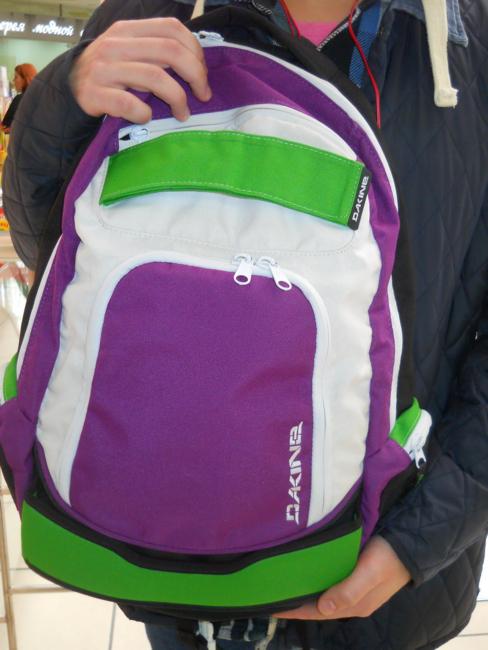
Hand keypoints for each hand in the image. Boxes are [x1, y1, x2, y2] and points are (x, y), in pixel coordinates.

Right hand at [70, 18, 211, 122]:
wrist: (70, 89)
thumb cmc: (109, 73)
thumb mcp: (129, 51)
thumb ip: (156, 50)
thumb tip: (196, 63)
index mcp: (128, 30)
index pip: (172, 29)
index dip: (195, 51)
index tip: (202, 74)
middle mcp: (116, 45)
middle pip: (169, 52)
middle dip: (195, 75)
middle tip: (203, 95)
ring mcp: (104, 69)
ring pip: (155, 77)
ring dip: (177, 99)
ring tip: (183, 114)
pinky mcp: (96, 94)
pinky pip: (130, 104)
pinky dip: (144, 113)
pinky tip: (146, 117)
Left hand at [274, 536, 410, 619]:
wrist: (414, 543)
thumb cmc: (390, 557)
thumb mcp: (371, 572)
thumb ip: (349, 590)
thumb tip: (323, 608)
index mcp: (355, 604)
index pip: (316, 611)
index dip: (293, 609)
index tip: (269, 604)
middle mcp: (352, 600)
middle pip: (316, 604)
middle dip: (294, 600)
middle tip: (269, 591)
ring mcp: (354, 588)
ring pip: (322, 592)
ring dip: (304, 589)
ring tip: (281, 582)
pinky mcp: (355, 574)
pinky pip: (329, 580)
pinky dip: (315, 578)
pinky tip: (305, 570)